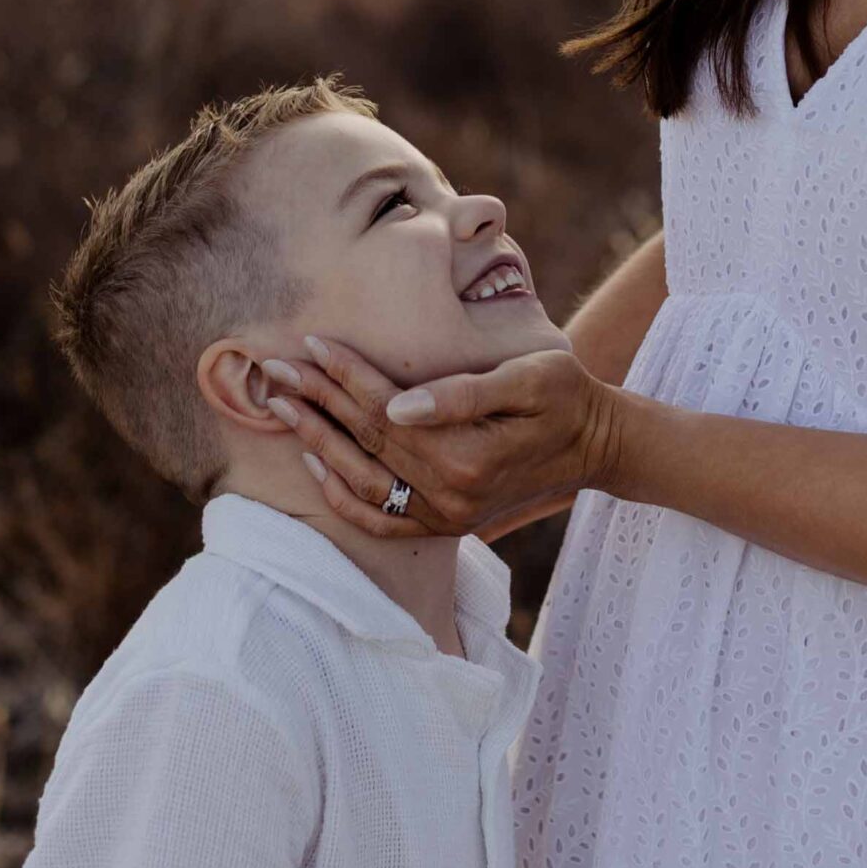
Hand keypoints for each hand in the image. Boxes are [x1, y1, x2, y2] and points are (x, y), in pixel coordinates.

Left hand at [263, 337, 627, 540]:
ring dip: (316, 442)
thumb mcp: (530, 377)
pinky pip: (379, 522)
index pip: (386, 409)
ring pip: (360, 482)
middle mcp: (449, 495)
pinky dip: (341, 498)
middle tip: (273, 368)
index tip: (310, 342)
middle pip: (365, 441)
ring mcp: (445, 517)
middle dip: (316, 400)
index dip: (346, 374)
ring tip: (281, 405)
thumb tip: (398, 405)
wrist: (593, 443)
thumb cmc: (565, 395)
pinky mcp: (444, 525)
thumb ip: (463, 393)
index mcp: (467, 456)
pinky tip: (315, 464)